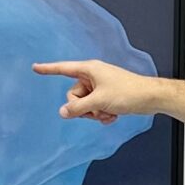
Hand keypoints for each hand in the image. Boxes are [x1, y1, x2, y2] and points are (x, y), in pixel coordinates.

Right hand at [33, 59, 153, 122]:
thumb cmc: (128, 93)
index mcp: (89, 70)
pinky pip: (94, 108)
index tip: (35, 67)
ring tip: (108, 113)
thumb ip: (78, 108)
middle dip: (83, 108)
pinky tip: (113, 116)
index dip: (48, 69)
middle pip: (73, 96)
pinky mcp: (106, 96)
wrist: (150, 97)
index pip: (63, 69)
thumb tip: (62, 113)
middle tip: (97, 110)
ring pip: (84, 105)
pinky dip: (101, 114)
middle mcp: (93, 76)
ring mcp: (100, 86)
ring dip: (94, 113)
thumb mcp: (99, 102)